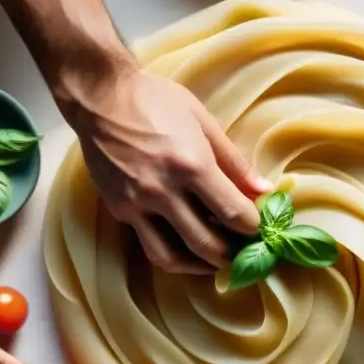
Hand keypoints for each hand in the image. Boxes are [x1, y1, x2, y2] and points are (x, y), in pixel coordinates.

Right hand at [63, 64, 271, 273]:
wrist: (100, 97)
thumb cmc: (156, 101)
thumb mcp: (203, 122)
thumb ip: (234, 162)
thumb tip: (264, 191)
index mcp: (191, 165)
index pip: (234, 214)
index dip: (253, 228)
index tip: (259, 228)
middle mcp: (163, 191)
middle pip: (207, 245)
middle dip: (231, 255)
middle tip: (243, 251)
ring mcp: (137, 204)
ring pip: (172, 257)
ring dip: (198, 266)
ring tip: (215, 261)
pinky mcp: (119, 209)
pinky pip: (148, 242)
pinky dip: (171, 250)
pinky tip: (185, 242)